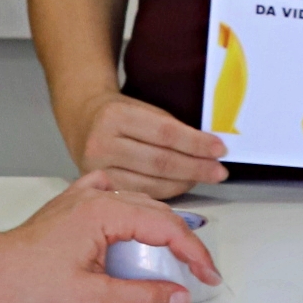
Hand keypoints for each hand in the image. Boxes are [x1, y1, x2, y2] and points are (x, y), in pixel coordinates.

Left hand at [0, 172, 221, 302]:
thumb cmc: (25, 281)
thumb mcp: (89, 298)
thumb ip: (139, 297)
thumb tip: (175, 296)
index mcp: (104, 212)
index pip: (166, 227)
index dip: (194, 253)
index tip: (207, 275)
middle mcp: (97, 196)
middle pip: (158, 213)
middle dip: (184, 244)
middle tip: (199, 273)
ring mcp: (85, 197)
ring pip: (140, 204)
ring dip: (162, 229)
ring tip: (175, 258)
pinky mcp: (75, 204)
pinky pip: (116, 196)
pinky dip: (134, 210)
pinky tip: (136, 226)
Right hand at [69, 91, 228, 195]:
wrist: (82, 121)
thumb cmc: (120, 113)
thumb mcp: (142, 108)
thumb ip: (171, 127)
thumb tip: (208, 148)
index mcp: (116, 115)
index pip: (165, 132)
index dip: (195, 143)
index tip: (219, 149)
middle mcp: (102, 143)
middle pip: (159, 161)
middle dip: (195, 168)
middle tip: (219, 171)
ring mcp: (98, 169)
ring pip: (151, 183)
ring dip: (184, 182)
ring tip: (204, 178)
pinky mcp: (100, 188)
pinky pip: (141, 194)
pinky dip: (166, 192)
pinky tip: (181, 186)